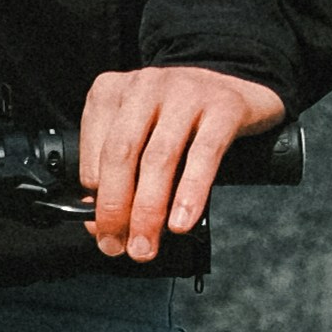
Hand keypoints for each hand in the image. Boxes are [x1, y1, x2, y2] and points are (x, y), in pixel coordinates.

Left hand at [77, 62, 285, 263]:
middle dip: (115, 208)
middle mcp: (144, 87)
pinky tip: (181, 223)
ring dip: (149, 210)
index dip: (94, 200)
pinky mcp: (223, 106)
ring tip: (146, 245)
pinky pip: (203, 155)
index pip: (93, 152)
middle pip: (121, 154)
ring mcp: (184, 92)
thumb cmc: (179, 118)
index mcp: (112, 92)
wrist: (237, 84)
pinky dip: (189, 193)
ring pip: (159, 158)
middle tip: (117, 247)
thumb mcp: (140, 134)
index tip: (101, 232)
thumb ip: (119, 171)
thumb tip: (100, 221)